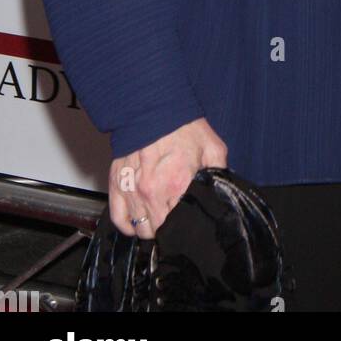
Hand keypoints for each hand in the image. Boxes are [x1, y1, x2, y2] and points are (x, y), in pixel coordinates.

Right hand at [108, 116, 227, 238]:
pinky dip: (127, 224)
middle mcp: (150, 193)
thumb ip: (218, 175)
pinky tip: (138, 219)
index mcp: (175, 186)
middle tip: (174, 217)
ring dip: (148, 227)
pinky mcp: (117, 184)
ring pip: (138, 229)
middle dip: (167, 229)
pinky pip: (119, 219)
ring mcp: (131, 190)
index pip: (177, 228)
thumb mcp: (212, 148)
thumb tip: (223, 195)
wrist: (155, 107)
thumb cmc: (184, 127)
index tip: (187, 224)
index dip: (183, 229)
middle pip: (156, 233)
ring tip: (159, 216)